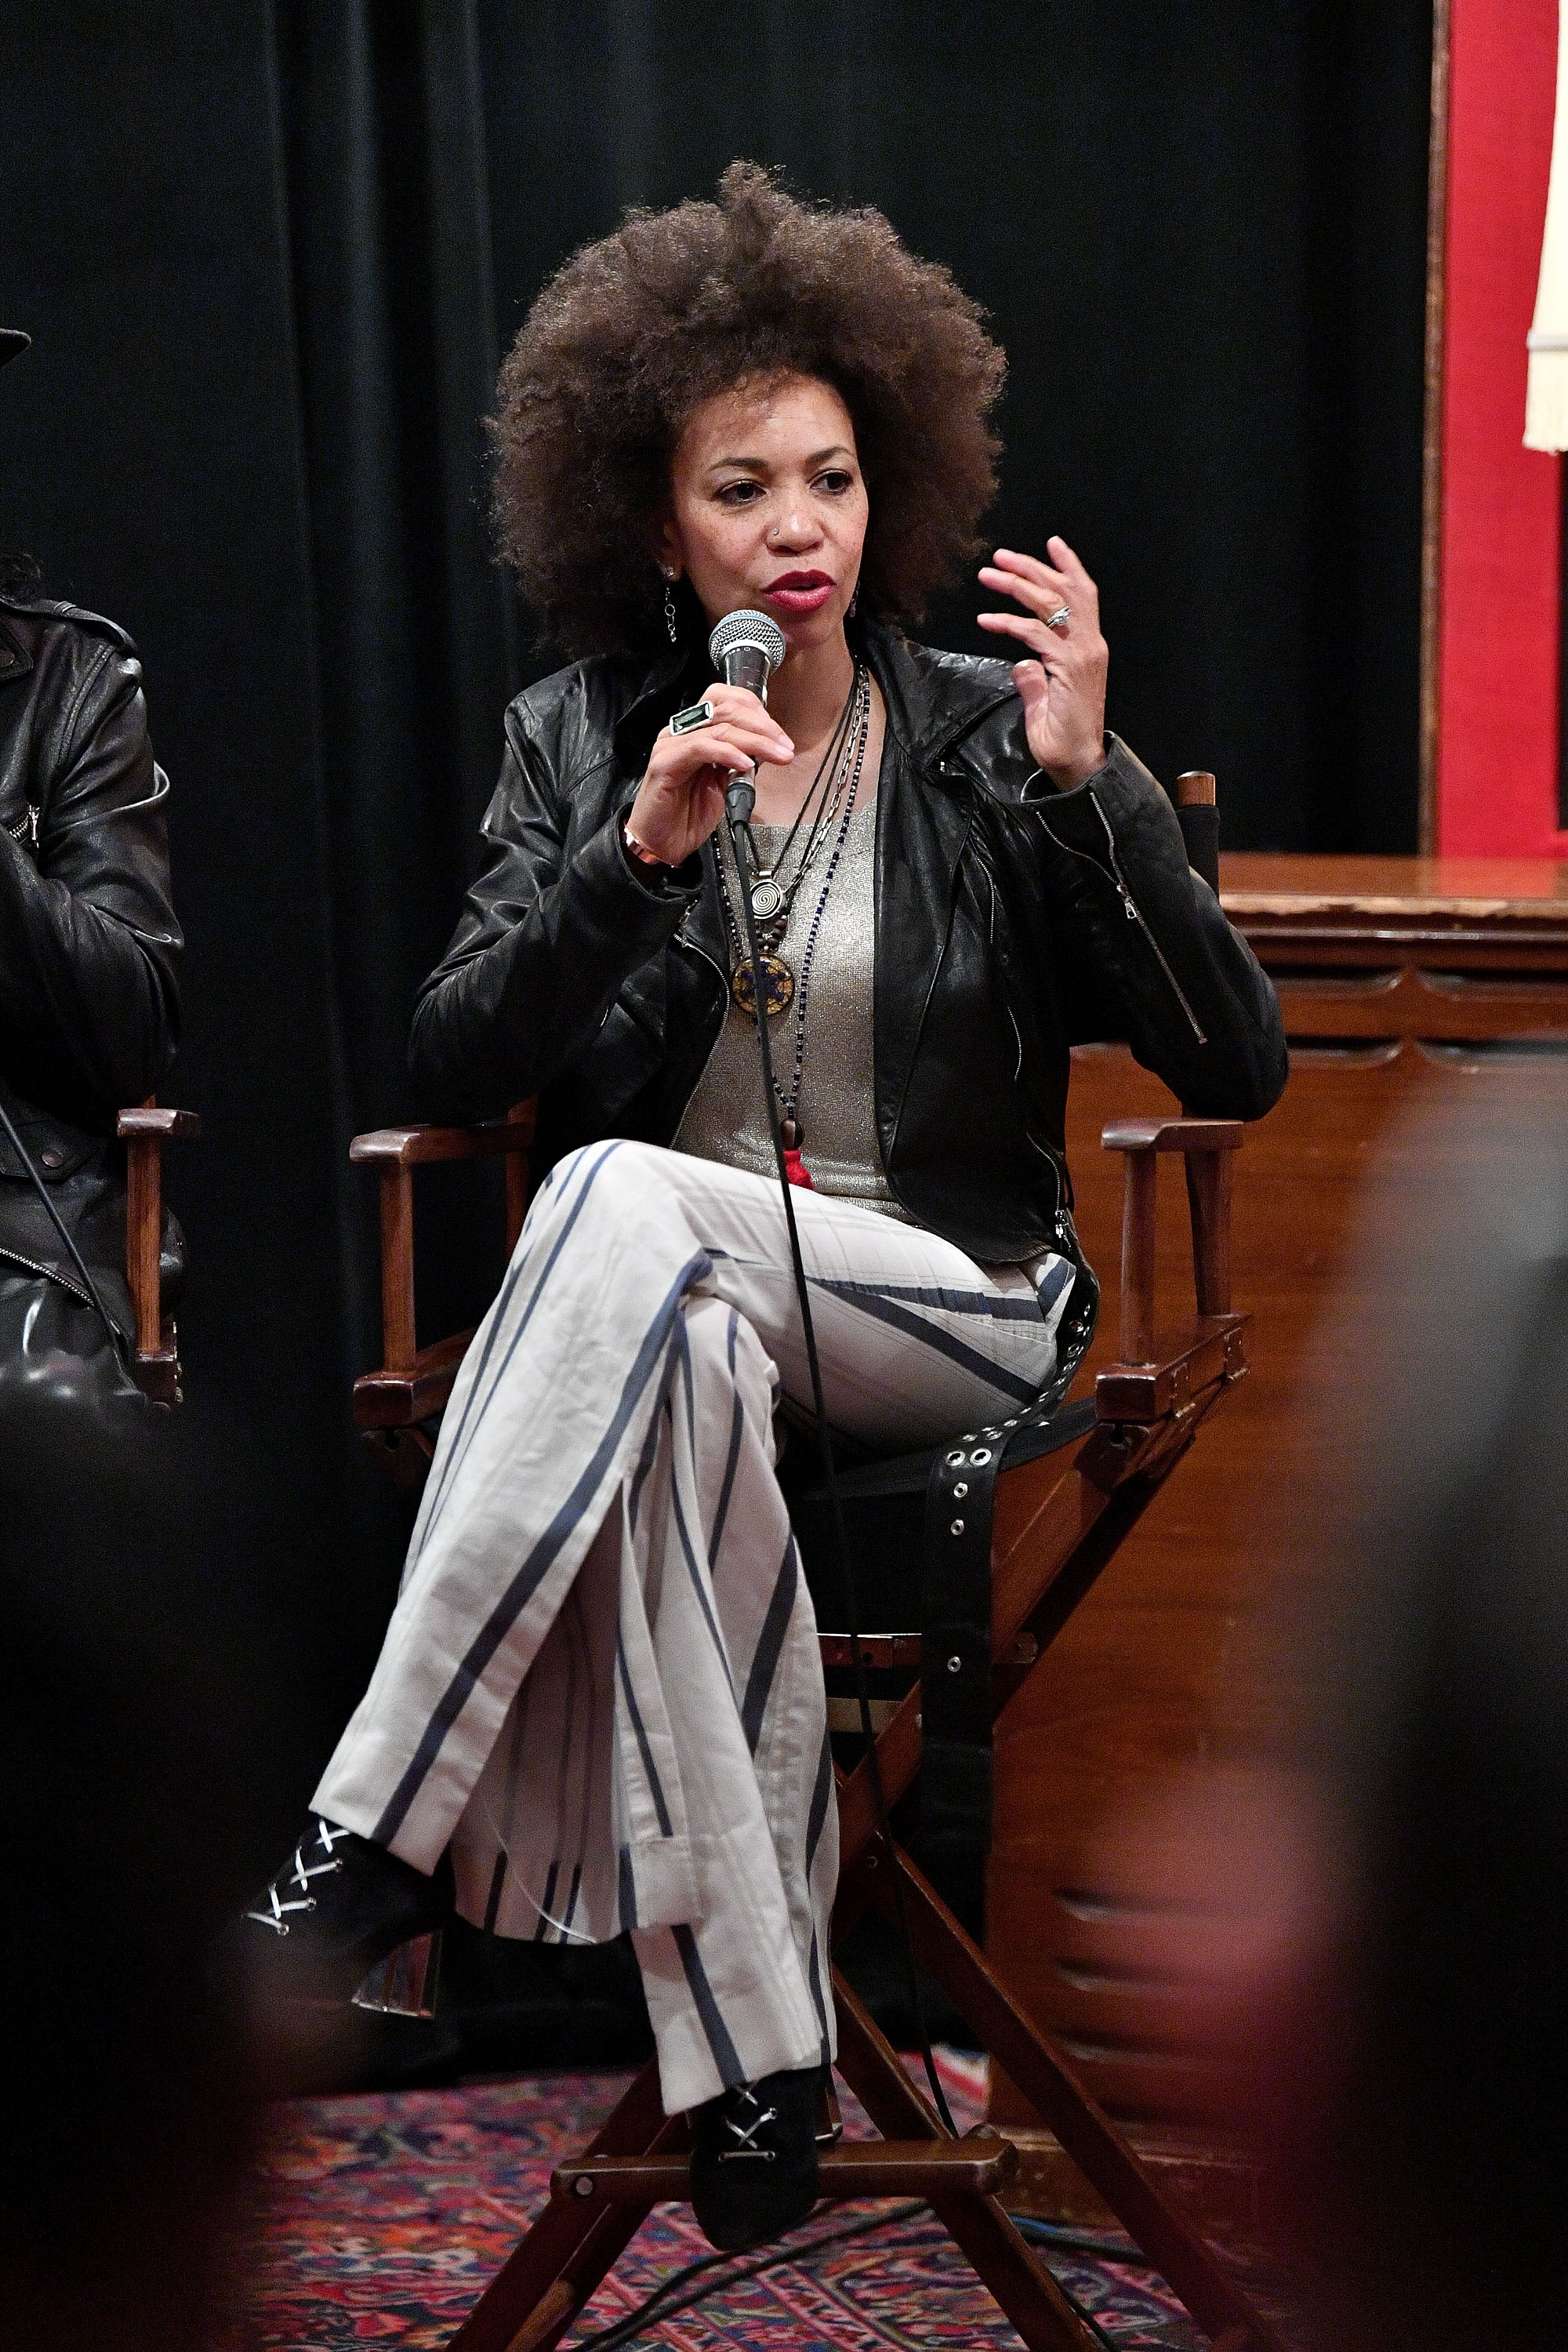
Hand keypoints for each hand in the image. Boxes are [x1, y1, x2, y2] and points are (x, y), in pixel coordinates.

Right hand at [625, 683, 794, 865]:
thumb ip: (737, 761)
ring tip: (776, 755)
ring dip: (755, 741)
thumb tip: (764, 749)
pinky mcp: (665, 763)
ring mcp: (671, 745)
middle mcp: (681, 732)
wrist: (661, 844)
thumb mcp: (722, 782)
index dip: (755, 710)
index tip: (779, 735)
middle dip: (763, 726)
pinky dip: (729, 753)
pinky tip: (746, 765)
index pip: (725, 699)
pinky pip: (701, 748)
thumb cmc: (686, 815)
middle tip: (785, 745)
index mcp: (694, 731)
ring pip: (719, 727)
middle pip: (726, 708)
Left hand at [976, 538, 1108, 789]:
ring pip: (1050, 603)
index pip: (1083, 595)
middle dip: (1032, 568)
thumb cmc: (1064, 737)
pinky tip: (985, 619)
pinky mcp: (1066, 667)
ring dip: (1017, 584)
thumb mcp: (1045, 702)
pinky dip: (1008, 622)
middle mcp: (1090, 644)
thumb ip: (1033, 681)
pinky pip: (1033, 634)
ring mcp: (1080, 654)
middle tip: (1000, 556)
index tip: (1050, 544)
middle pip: (1064, 590)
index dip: (1067, 567)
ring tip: (990, 574)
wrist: (1078, 763)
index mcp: (1089, 647)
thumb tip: (1020, 664)